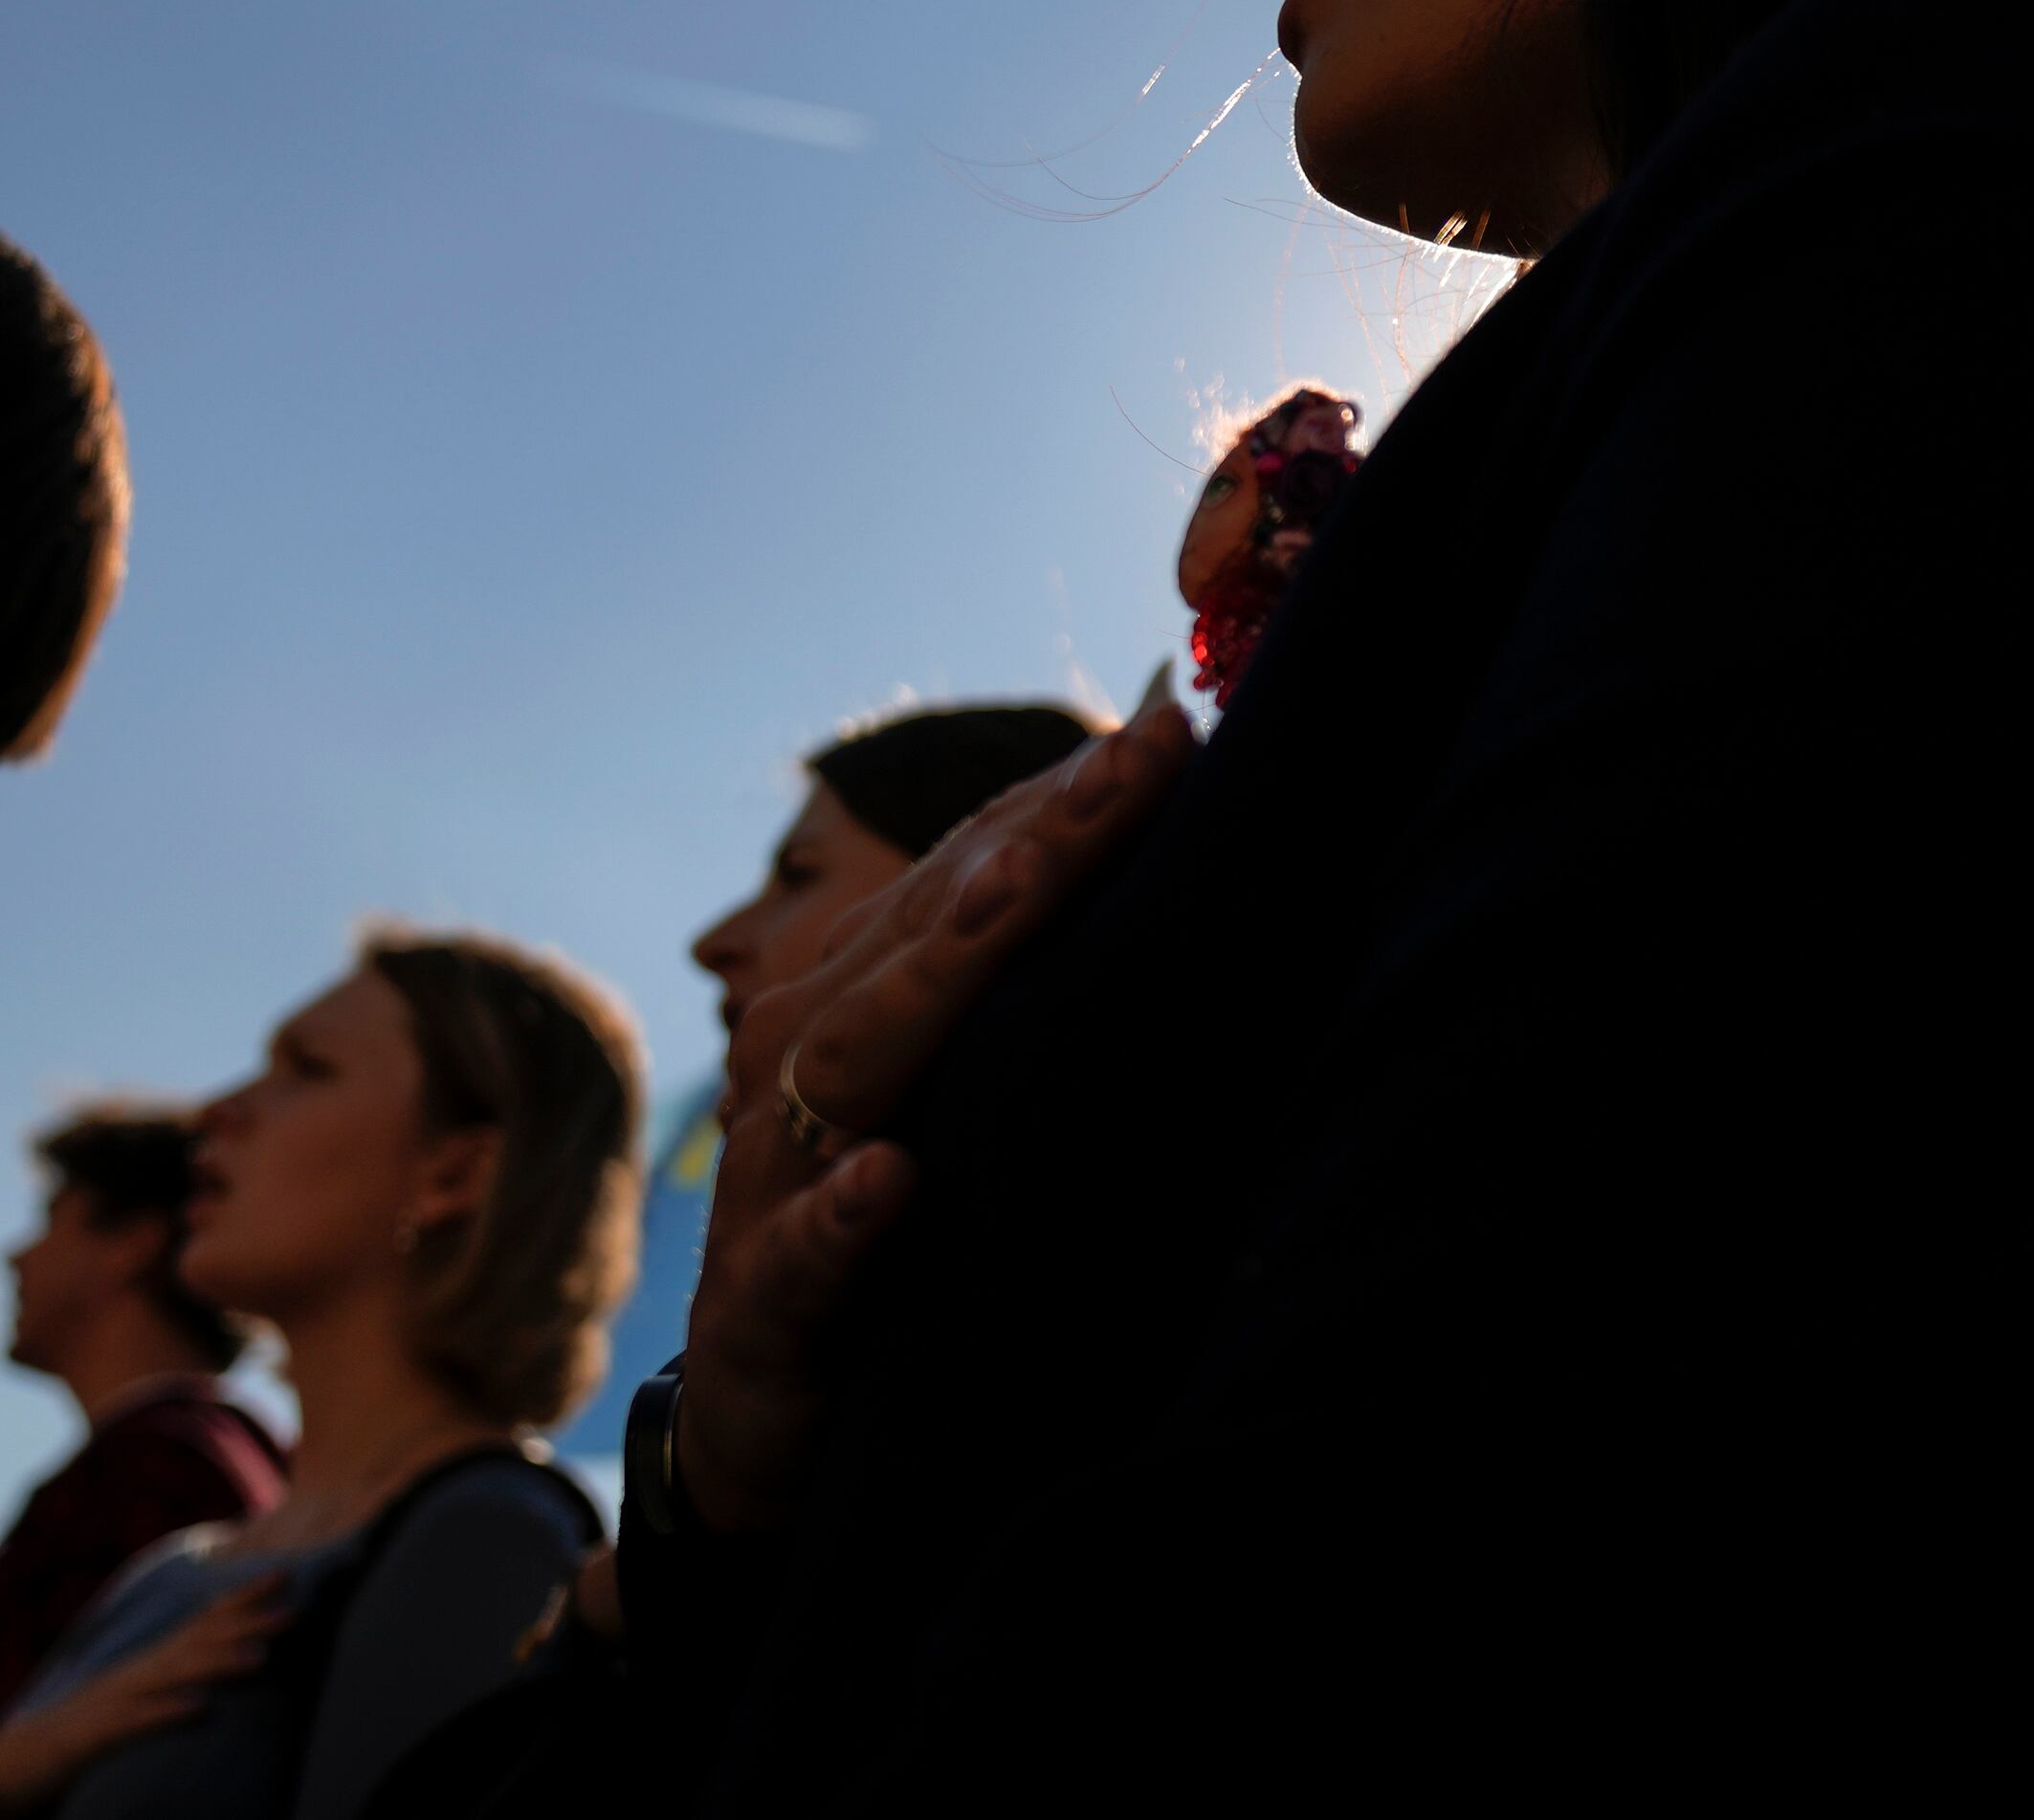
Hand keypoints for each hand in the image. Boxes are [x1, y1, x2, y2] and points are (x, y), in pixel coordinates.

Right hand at [0, 1580, 284, 1806]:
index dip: (241, 1600)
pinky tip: (201, 1710)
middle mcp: (137, 1674)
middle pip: (195, 1643)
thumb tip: (228, 1660)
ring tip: (262, 1656)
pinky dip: (168, 1714)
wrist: (18, 1761)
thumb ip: (178, 1673)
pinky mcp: (96, 1737)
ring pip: (171, 1678)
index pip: (200, 1624)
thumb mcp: (140, 1694)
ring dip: (217, 1664)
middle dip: (245, 1625)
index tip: (286, 1575)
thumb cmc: (87, 1728)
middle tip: (296, 1609)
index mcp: (150, 1664)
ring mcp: (116, 1702)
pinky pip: (134, 1725)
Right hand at [678, 673, 1198, 1531]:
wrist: (776, 1405)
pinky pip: (801, 1256)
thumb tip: (1160, 868)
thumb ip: (1028, 993)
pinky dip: (843, 1218)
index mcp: (859, 1001)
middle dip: (1035, 843)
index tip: (1167, 729)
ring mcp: (776, 1179)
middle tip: (1135, 764)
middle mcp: (803, 1065)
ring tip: (1022, 895)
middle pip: (923, 935)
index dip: (1062, 803)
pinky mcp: (766, 1304)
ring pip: (852, 1057)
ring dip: (935, 977)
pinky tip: (892, 1181)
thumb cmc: (899, 1219)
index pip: (964, 877)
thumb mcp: (968, 1096)